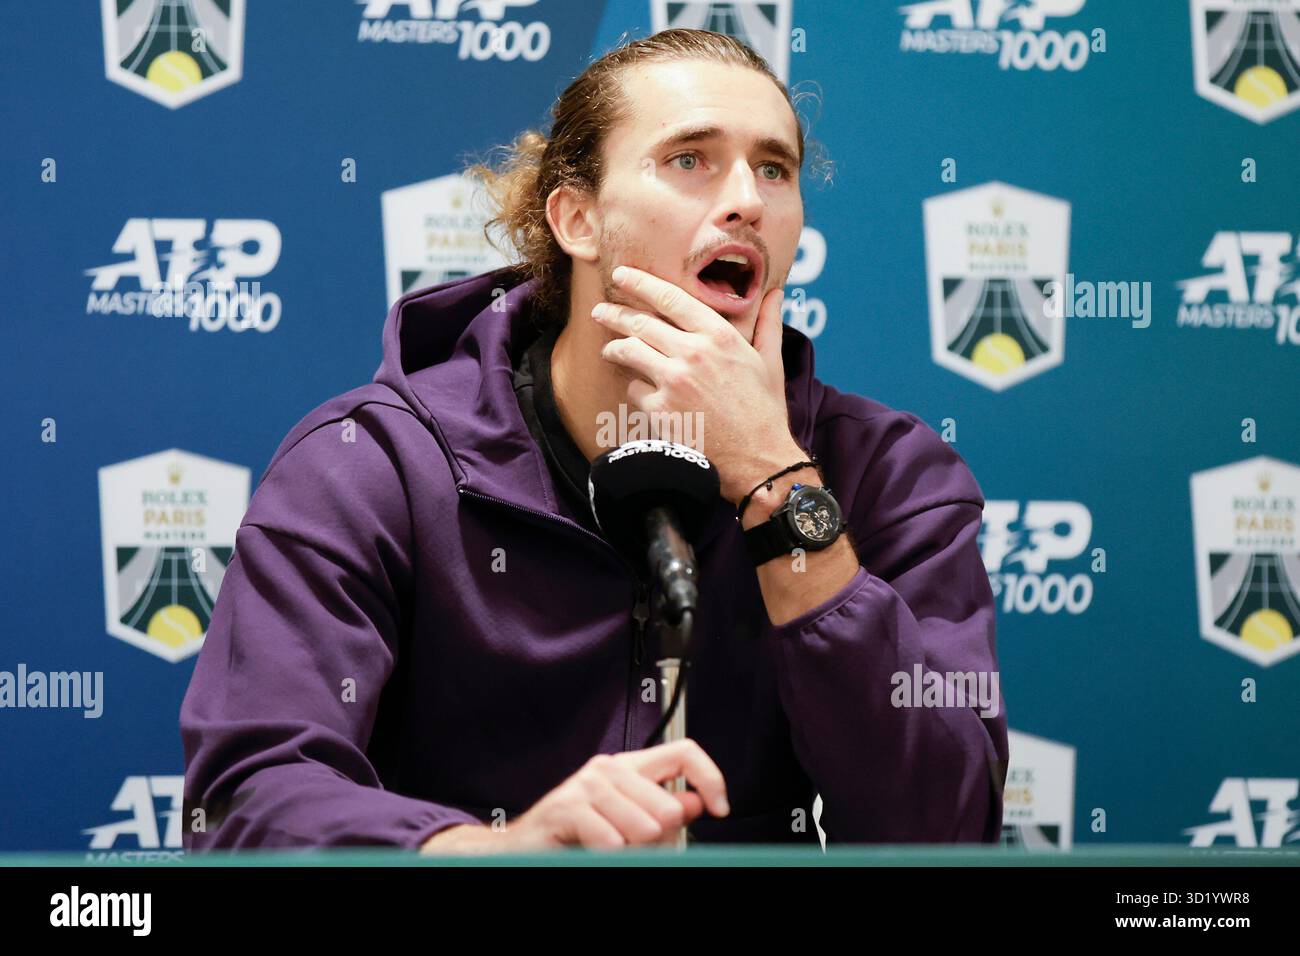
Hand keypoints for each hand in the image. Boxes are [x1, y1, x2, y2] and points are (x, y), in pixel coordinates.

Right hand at [419, 738, 729, 853]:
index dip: (710, 778)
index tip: (719, 807)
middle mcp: (608, 768)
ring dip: (633, 848)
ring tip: (612, 847)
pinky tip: (596, 849)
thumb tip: (693, 802)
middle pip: (666, 803)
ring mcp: (585, 785)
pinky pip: (610, 840)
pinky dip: (610, 852)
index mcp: (630, 767)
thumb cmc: (577, 837)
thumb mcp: (631, 824)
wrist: (524, 848)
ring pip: (642, 826)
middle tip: (637, 846)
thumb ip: (663, 811)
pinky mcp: (566, 807)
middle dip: (661, 838)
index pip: (684, 752)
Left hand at [593, 265, 805, 504]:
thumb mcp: (771, 362)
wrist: (758, 460)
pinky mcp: (660, 410)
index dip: (640, 283)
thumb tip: (774, 292)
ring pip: (629, 351)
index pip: (670, 298)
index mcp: (719, 335)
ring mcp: (674, 381)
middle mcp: (693, 352)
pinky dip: (636, 389)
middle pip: (641, 322)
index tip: (622, 275)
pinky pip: (635, 389)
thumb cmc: (765, 411)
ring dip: (614, 348)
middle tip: (600, 311)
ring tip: (608, 349)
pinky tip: (640, 391)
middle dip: (614, 314)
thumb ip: (767, 323)